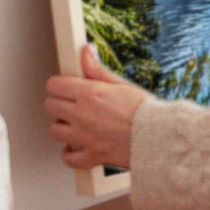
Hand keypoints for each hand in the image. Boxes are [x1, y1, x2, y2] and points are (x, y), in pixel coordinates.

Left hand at [44, 43, 153, 170]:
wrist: (159, 137)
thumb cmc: (145, 110)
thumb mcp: (121, 84)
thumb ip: (97, 69)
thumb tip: (86, 52)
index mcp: (90, 94)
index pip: (54, 85)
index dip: (59, 84)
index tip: (65, 86)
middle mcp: (82, 115)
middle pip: (50, 106)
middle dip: (59, 102)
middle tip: (71, 103)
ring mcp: (84, 137)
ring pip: (55, 131)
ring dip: (63, 126)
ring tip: (76, 123)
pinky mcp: (91, 156)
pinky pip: (68, 158)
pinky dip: (70, 153)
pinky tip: (78, 145)